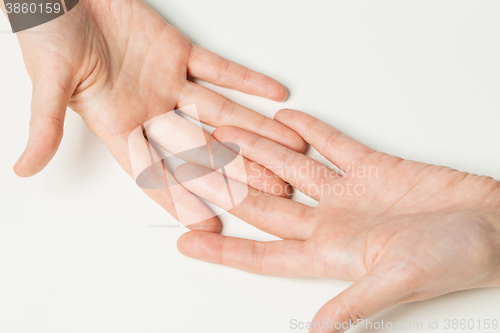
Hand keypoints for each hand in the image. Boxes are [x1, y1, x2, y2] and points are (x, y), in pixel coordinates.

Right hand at [6, 0, 304, 229]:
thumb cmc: (49, 30)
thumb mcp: (47, 81)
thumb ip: (43, 124)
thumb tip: (24, 169)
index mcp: (117, 124)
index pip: (153, 171)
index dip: (180, 198)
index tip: (208, 223)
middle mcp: (149, 109)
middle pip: (198, 149)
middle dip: (235, 173)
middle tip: (268, 195)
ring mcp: (168, 82)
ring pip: (219, 112)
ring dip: (254, 129)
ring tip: (287, 149)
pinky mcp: (180, 52)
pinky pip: (219, 68)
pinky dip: (246, 80)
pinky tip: (274, 95)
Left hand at [176, 109, 499, 331]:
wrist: (493, 225)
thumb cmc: (453, 257)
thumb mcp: (398, 281)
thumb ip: (353, 303)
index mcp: (330, 252)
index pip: (262, 253)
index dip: (222, 251)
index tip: (185, 243)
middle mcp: (331, 221)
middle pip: (265, 203)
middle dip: (228, 187)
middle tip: (193, 172)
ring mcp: (348, 192)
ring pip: (291, 167)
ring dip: (259, 149)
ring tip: (226, 132)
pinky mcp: (371, 167)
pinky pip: (332, 145)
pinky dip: (310, 131)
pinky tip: (284, 119)